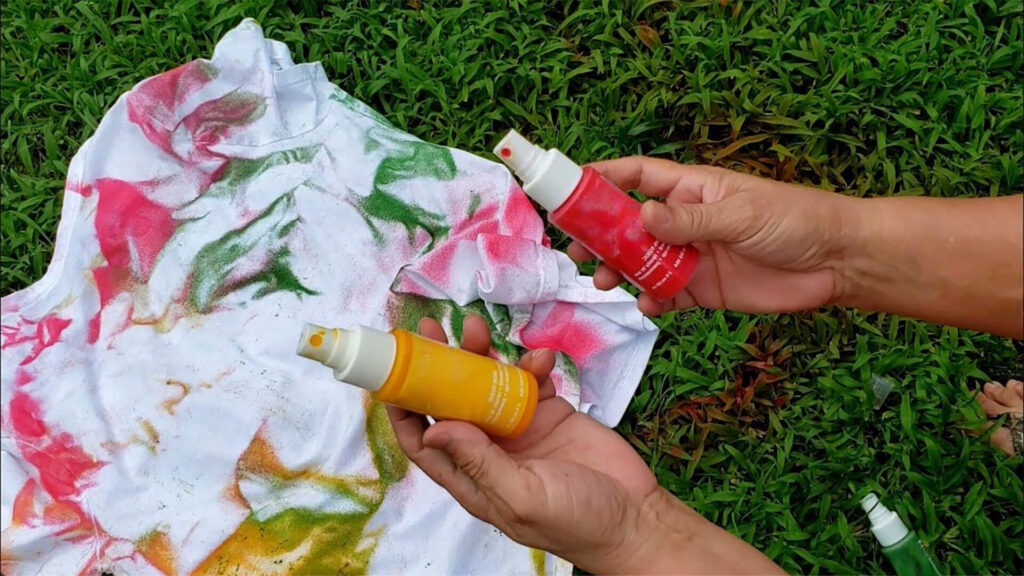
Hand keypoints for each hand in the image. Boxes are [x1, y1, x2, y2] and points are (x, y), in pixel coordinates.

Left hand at [387, 315, 783, 573]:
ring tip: (478, 328)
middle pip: (452, 402)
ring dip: (482, 355)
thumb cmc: (577, 522)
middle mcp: (489, 451)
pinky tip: (542, 357)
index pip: (423, 440)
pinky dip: (532, 364)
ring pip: (488, 383)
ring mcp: (519, 429)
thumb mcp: (522, 496)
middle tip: (431, 329)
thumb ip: (479, 462)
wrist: (636, 518)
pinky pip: (530, 379)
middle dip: (440, 366)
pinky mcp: (550, 412)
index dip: (405, 408)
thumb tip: (433, 429)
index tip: (395, 372)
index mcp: (472, 477)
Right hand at [569, 157, 855, 315]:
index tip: (570, 187)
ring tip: (605, 280)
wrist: (835, 262)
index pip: (638, 177)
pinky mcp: (703, 289)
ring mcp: (693, 256)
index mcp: (692, 189)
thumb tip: (642, 217)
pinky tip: (648, 305)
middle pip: (630, 225)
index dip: (604, 178)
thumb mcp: (740, 215)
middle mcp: (686, 221)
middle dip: (601, 235)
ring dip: (620, 270)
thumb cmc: (794, 220)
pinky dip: (652, 301)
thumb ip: (690, 221)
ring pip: (642, 262)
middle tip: (575, 249)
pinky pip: (667, 294)